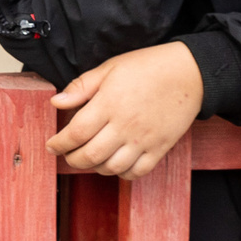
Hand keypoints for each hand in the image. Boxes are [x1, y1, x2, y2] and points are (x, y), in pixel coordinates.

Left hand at [47, 42, 204, 177]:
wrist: (189, 74)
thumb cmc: (147, 67)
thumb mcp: (109, 68)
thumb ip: (81, 87)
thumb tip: (56, 102)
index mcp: (108, 104)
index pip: (76, 133)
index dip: (59, 144)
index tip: (51, 146)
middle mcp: (124, 126)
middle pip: (90, 155)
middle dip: (72, 159)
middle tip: (67, 155)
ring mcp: (144, 140)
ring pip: (112, 167)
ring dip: (95, 168)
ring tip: (89, 159)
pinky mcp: (160, 148)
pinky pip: (137, 171)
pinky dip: (122, 173)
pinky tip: (115, 164)